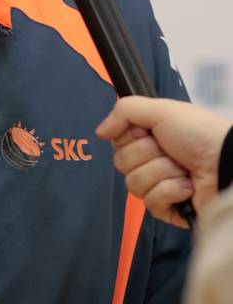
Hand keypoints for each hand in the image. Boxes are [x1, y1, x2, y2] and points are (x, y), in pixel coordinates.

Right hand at [96, 97, 231, 228]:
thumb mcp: (161, 109)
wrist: (226, 163)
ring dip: (161, 173)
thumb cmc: (200, 134)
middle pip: (121, 163)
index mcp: (149, 136)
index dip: (130, 137)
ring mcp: (160, 185)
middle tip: (169, 149)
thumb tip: (99, 131)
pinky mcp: (169, 209)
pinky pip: (151, 203)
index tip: (148, 131)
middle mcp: (152, 160)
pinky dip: (170, 191)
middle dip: (147, 154)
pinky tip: (187, 186)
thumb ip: (124, 111)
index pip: (117, 141)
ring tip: (183, 169)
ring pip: (134, 183)